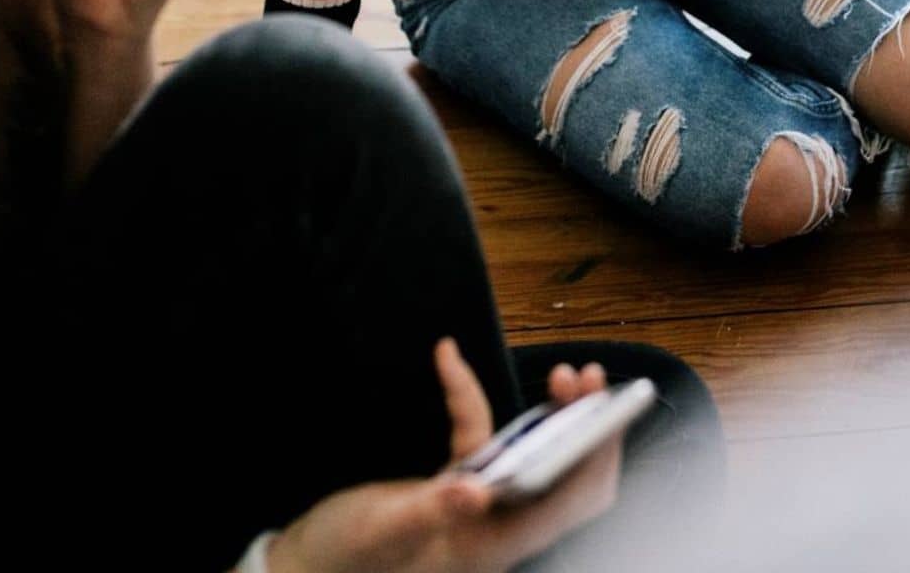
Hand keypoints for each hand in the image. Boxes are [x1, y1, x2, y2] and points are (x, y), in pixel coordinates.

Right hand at [273, 339, 621, 572]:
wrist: (306, 566)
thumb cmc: (343, 558)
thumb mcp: (384, 531)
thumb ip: (429, 510)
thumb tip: (475, 491)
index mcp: (494, 546)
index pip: (568, 501)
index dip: (594, 455)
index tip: (603, 407)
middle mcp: (495, 527)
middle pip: (563, 479)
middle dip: (584, 429)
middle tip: (585, 376)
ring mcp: (475, 505)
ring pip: (530, 456)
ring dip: (549, 416)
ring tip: (561, 375)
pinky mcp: (449, 487)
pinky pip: (475, 437)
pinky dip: (468, 399)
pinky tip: (445, 357)